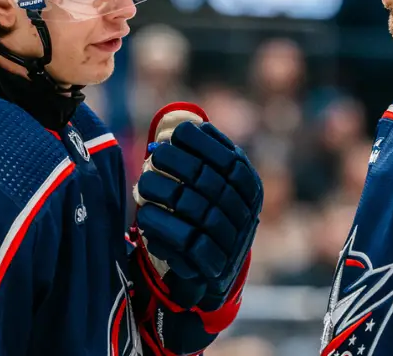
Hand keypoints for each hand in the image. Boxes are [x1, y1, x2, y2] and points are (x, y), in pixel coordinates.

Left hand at [134, 120, 262, 309]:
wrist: (217, 266)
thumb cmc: (210, 211)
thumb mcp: (220, 182)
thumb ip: (209, 156)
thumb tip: (190, 126)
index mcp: (250, 189)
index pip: (229, 160)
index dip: (202, 144)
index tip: (176, 134)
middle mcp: (245, 214)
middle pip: (208, 181)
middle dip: (176, 162)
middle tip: (154, 156)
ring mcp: (230, 241)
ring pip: (192, 209)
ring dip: (162, 192)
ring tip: (142, 186)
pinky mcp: (211, 265)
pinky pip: (183, 242)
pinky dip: (160, 226)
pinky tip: (144, 216)